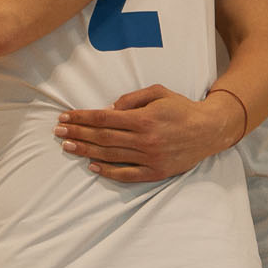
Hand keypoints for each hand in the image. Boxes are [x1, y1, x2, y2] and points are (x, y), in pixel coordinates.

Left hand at [53, 83, 244, 181]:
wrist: (209, 130)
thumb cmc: (181, 108)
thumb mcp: (158, 92)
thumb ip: (133, 98)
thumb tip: (109, 107)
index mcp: (143, 119)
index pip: (104, 118)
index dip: (82, 117)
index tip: (65, 116)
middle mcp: (144, 140)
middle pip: (102, 137)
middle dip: (77, 133)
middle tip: (58, 131)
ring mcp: (150, 158)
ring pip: (110, 155)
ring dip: (86, 151)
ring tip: (68, 147)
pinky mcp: (156, 172)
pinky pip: (127, 174)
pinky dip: (108, 172)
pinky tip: (92, 166)